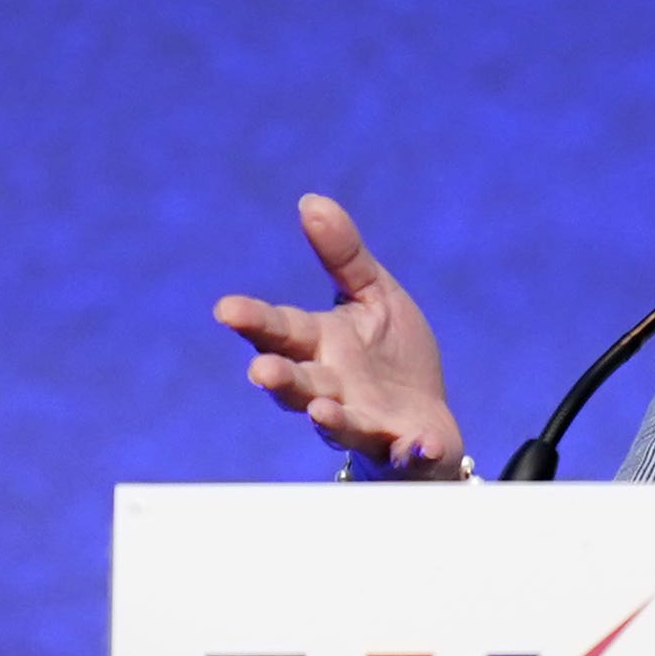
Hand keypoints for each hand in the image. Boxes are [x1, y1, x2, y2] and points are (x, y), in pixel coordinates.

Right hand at [215, 195, 466, 477]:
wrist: (428, 418)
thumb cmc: (391, 357)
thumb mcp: (374, 297)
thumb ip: (344, 256)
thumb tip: (311, 201)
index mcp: (320, 346)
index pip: (281, 331)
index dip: (254, 321)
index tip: (226, 309)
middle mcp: (333, 388)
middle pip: (299, 384)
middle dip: (280, 379)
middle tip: (260, 372)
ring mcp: (366, 423)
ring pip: (341, 424)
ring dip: (330, 419)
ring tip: (320, 413)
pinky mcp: (404, 450)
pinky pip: (407, 454)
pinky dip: (412, 451)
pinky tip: (419, 444)